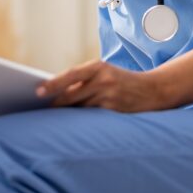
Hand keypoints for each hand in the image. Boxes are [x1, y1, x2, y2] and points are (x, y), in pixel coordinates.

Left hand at [36, 59, 168, 111]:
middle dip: (57, 104)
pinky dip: (82, 121)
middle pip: (72, 95)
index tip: (38, 91)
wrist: (154, 90)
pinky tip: (75, 126)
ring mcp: (110, 97)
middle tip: (42, 111)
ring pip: (80, 108)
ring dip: (68, 115)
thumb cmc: (123, 81)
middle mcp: (104, 80)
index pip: (70, 75)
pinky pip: (92, 118)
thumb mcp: (105, 73)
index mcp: (99, 67)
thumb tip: (57, 93)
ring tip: (55, 120)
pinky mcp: (115, 111)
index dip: (53, 84)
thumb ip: (84, 80)